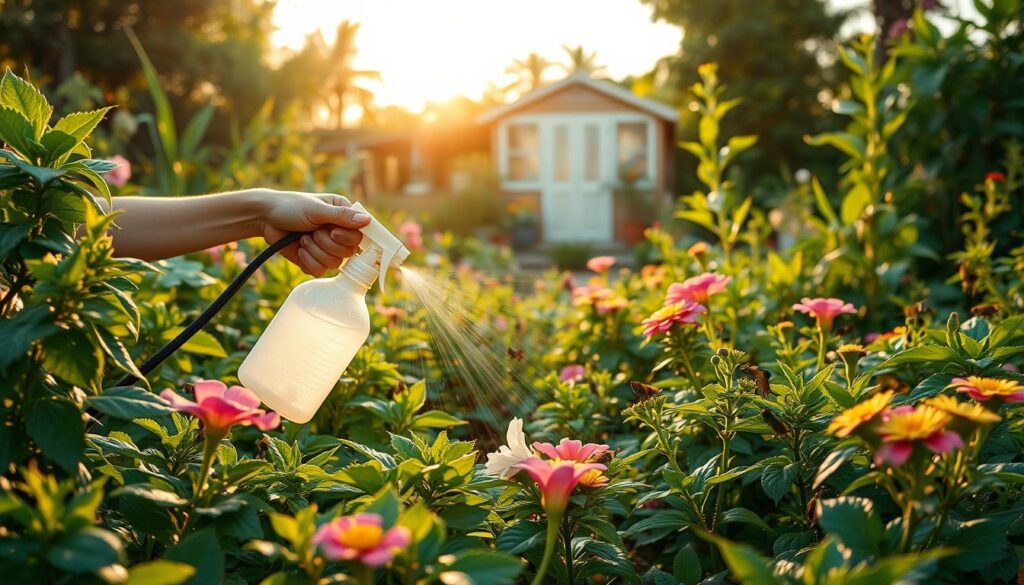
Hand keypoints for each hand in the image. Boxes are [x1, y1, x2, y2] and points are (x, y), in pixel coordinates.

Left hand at [255, 190, 370, 276]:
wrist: (265, 219)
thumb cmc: (291, 206)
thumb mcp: (317, 209)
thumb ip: (342, 216)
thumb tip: (367, 220)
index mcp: (344, 216)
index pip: (360, 235)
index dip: (347, 238)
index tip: (333, 232)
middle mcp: (338, 233)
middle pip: (348, 252)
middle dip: (327, 244)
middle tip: (313, 232)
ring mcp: (327, 249)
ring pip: (334, 263)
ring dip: (315, 251)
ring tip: (303, 239)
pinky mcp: (314, 261)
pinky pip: (320, 271)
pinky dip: (308, 261)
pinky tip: (300, 249)